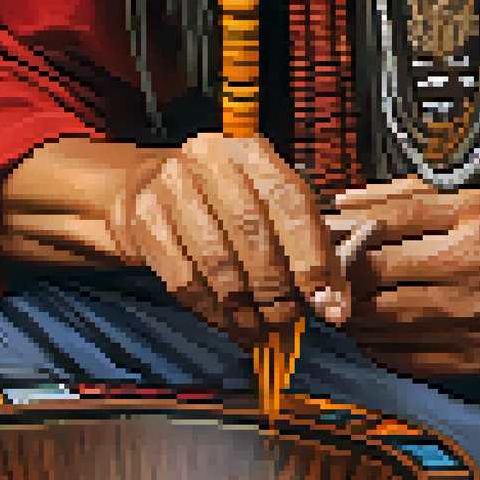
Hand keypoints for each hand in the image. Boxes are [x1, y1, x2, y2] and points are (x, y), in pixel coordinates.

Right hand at [116, 133, 351, 347]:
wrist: (153, 189)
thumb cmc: (228, 205)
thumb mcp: (273, 211)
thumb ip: (309, 251)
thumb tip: (335, 308)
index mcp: (252, 152)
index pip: (289, 202)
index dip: (310, 254)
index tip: (323, 299)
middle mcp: (208, 159)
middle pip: (250, 230)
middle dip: (275, 286)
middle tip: (287, 318)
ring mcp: (170, 186)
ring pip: (215, 259)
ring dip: (243, 306)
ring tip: (260, 328)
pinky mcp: (144, 219)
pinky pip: (182, 278)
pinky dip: (212, 310)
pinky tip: (229, 323)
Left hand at [329, 177, 479, 378]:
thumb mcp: (472, 200)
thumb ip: (406, 200)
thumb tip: (345, 203)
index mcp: (470, 230)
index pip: (384, 233)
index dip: (343, 239)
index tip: (323, 242)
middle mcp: (473, 277)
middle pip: (378, 283)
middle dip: (340, 281)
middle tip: (324, 279)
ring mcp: (476, 324)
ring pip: (386, 325)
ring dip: (353, 317)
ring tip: (343, 306)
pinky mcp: (479, 360)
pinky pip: (410, 360)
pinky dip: (379, 349)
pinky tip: (371, 335)